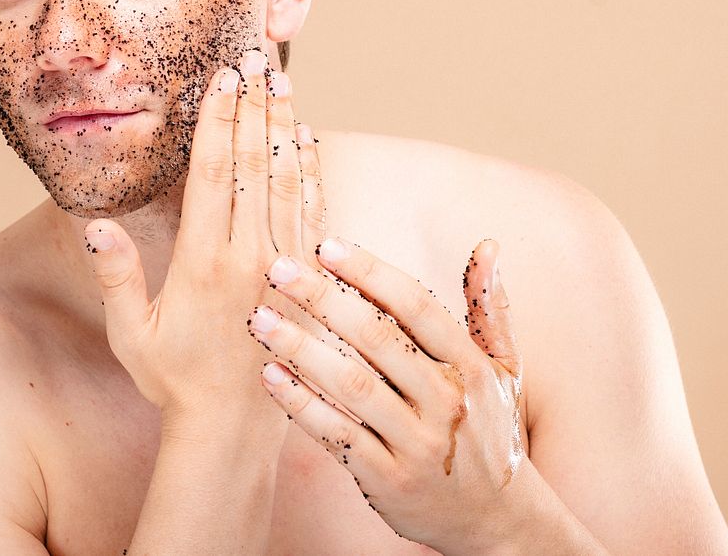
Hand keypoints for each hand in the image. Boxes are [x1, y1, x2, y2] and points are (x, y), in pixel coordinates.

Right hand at [83, 50, 326, 423]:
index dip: (219, 120)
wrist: (234, 427)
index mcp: (204, 262)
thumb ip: (116, 276)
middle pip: (257, 165)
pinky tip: (308, 142)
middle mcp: (251, 257)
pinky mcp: (309, 281)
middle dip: (254, 107)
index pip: (215, 174)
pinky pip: (315, 214)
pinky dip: (313, 173)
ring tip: (282, 85)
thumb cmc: (175, 381)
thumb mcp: (131, 334)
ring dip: (286, 129)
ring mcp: (286, 267)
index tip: (223, 78)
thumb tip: (94, 224)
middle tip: (257, 60)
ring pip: (291, 182)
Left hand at [249, 237, 527, 552]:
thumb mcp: (503, 369)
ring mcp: (417, 444)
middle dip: (324, 299)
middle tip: (279, 268)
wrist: (498, 519)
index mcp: (469, 366)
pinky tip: (269, 376)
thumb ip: (490, 309)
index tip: (327, 246)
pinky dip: (301, 405)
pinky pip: (336, 435)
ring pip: (351, 386)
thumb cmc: (490, 429)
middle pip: (377, 339)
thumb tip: (488, 246)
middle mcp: (445, 402)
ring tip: (261, 319)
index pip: (416, 307)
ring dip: (301, 349)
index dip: (370, 273)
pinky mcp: (388, 479)